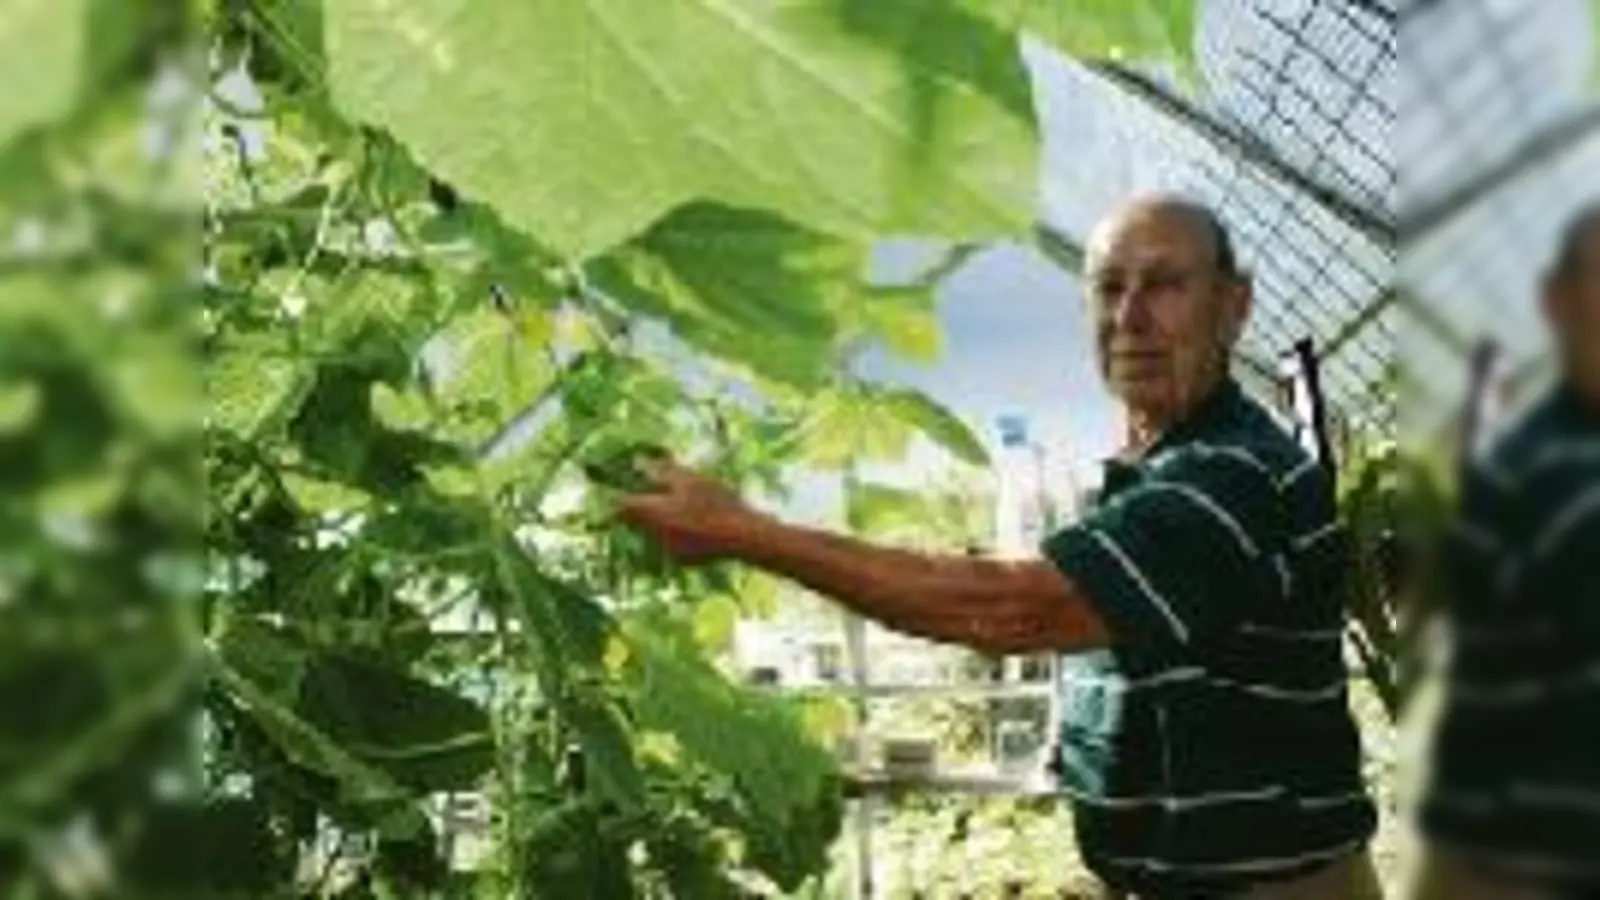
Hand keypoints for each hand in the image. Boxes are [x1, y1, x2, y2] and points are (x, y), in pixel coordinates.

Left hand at [611, 457, 753, 563]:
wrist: (741, 535)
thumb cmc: (715, 502)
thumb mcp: (689, 479)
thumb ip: (661, 471)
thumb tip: (639, 463)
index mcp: (652, 511)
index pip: (622, 505)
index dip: (620, 495)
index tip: (626, 487)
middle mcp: (654, 534)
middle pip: (636, 520)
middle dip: (642, 508)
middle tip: (662, 495)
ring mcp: (667, 550)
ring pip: (654, 533)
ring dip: (661, 522)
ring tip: (688, 509)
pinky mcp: (682, 561)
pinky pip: (672, 545)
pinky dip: (678, 535)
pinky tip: (699, 527)